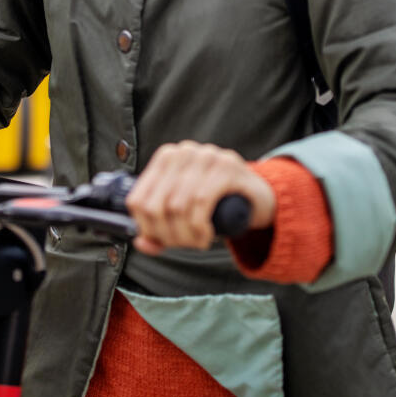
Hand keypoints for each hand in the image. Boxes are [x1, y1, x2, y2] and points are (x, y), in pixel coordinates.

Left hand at [125, 141, 275, 254]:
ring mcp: (207, 156)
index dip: (146, 228)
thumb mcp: (184, 215)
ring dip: (185, 235)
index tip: (163, 241)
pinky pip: (201, 201)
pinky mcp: (228, 167)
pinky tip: (206, 235)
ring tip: (197, 242)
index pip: (137, 199)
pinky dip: (199, 226)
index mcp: (166, 157)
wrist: (258, 196)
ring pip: (178, 206)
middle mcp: (184, 152)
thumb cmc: (216, 205)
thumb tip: (141, 243)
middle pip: (156, 206)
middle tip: (185, 244)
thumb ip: (160, 230)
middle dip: (168, 235)